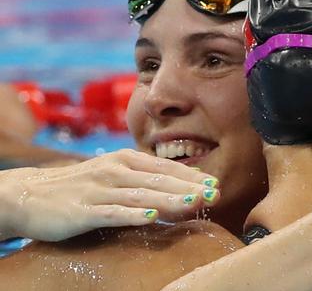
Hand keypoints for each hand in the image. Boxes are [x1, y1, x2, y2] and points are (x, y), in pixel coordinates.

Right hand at [0, 149, 219, 241]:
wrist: (28, 194)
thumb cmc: (78, 187)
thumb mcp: (112, 176)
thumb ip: (141, 181)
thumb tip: (178, 191)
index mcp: (124, 161)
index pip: (165, 168)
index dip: (192, 177)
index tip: (215, 185)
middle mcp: (114, 171)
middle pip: (158, 179)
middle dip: (189, 187)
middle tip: (215, 194)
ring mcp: (98, 189)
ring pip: (141, 195)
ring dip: (170, 199)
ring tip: (194, 203)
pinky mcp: (83, 210)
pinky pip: (112, 213)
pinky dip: (133, 214)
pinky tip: (152, 218)